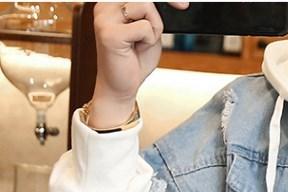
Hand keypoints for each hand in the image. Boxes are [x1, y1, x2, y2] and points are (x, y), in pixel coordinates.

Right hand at [89, 1, 189, 126]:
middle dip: (159, 12)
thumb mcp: (149, 29)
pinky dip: (149, 40)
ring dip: (153, 28)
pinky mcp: (109, 33)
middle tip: (159, 32)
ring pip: (145, 5)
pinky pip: (145, 27)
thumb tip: (170, 1)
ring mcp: (104, 18)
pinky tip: (136, 49)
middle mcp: (104, 5)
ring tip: (141, 43)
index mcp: (111, 2)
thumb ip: (151, 11)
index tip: (183, 4)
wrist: (120, 87)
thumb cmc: (134, 60)